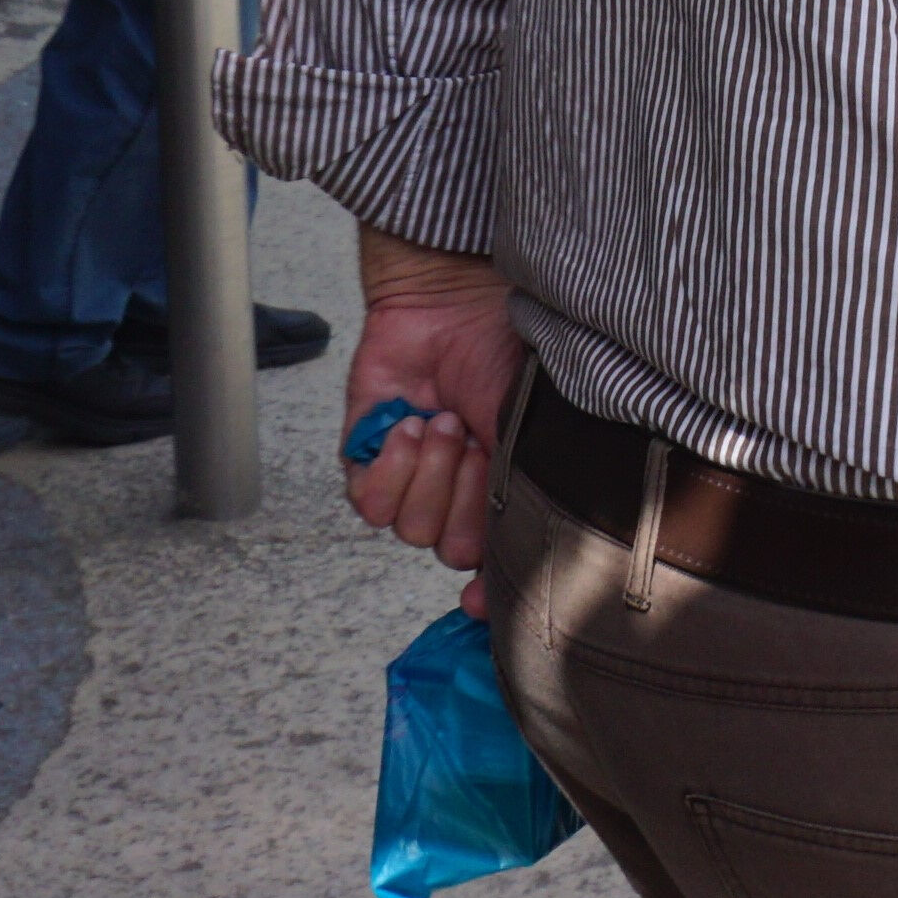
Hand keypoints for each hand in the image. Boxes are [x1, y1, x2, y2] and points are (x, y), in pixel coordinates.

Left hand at [341, 226, 520, 591]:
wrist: (454, 299)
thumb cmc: (503, 352)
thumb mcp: (532, 427)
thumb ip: (528, 494)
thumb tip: (522, 562)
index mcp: (501, 493)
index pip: (489, 568)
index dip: (485, 592)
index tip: (478, 599)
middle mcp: (455, 494)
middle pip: (452, 549)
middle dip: (466, 497)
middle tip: (476, 441)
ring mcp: (409, 478)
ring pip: (409, 528)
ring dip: (431, 473)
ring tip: (443, 423)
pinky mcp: (365, 457)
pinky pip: (368, 500)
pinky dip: (392, 464)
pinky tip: (410, 424)